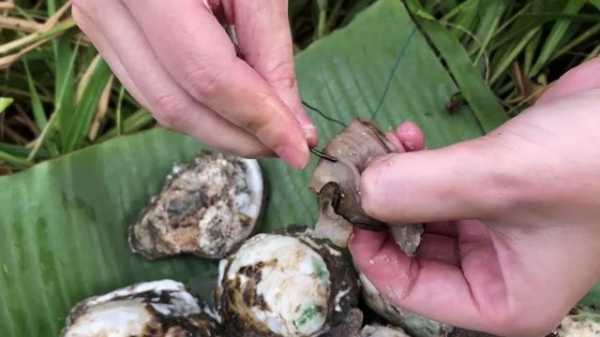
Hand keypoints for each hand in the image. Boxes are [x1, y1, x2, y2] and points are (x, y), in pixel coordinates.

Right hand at [73, 0, 315, 168]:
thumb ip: (271, 52)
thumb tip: (292, 123)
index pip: (208, 77)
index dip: (258, 119)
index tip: (300, 146)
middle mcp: (106, 4)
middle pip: (178, 104)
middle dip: (240, 135)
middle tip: (287, 143)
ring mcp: (96, 19)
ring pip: (160, 104)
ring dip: (219, 127)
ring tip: (266, 129)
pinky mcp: (103, 29)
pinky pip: (151, 86)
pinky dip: (197, 105)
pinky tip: (232, 105)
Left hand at [350, 57, 599, 336]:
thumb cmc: (591, 161)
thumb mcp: (500, 179)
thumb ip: (423, 189)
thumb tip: (359, 192)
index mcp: (502, 299)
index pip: (411, 292)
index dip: (372, 253)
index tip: (349, 208)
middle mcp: (494, 271)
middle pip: (412, 250)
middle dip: (385, 208)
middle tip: (359, 167)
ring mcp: (493, 229)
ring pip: (422, 213)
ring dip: (398, 179)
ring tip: (385, 143)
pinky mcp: (493, 190)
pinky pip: (439, 186)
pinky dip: (419, 163)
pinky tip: (409, 135)